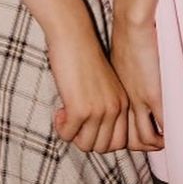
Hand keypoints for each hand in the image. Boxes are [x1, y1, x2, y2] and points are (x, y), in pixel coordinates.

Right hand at [46, 25, 129, 152]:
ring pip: (86, 145)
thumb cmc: (83, 57)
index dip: (99, 138)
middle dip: (85, 139)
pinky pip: (68, 135)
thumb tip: (94, 137)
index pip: (119, 142)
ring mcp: (99, 110)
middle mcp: (115, 109)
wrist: (73, 36)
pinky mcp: (80, 109)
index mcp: (123, 103)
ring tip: (66, 116)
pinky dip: (61, 128)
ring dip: (73, 135)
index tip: (87, 125)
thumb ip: (105, 108)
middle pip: (103, 147)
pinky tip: (59, 111)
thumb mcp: (104, 85)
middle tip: (74, 122)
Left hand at [111, 14, 163, 150]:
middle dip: (143, 145)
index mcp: (118, 93)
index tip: (147, 133)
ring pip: (143, 140)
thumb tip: (141, 77)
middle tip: (159, 141)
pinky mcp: (153, 95)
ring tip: (168, 138)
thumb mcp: (124, 59)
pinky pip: (161, 128)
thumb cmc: (130, 33)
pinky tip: (176, 131)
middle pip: (129, 138)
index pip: (121, 127)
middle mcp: (126, 101)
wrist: (131, 20)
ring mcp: (139, 100)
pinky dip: (169, 135)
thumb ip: (130, 74)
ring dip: (157, 144)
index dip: (131, 135)